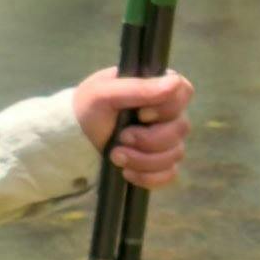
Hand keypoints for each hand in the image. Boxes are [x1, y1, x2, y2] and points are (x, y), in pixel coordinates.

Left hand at [75, 70, 199, 187]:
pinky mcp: (161, 163)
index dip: (167, 107)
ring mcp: (167, 139)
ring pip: (175, 154)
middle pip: (181, 128)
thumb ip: (138, 87)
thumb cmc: (89, 107)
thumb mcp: (104, 93)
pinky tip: (127, 172)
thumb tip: (174, 82)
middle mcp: (168, 113)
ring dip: (143, 159)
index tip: (142, 114)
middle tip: (121, 138)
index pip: (184, 92)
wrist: (75, 137)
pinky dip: (147, 176)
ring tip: (115, 156)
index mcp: (158, 88)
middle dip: (148, 139)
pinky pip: (169, 174)